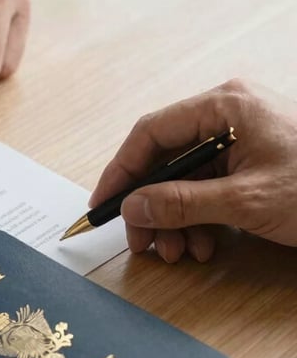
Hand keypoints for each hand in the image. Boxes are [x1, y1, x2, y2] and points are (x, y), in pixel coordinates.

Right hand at [89, 79, 296, 262]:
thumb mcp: (245, 201)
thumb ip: (181, 203)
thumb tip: (132, 208)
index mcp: (224, 105)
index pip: (151, 132)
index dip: (122, 170)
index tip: (104, 204)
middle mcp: (228, 114)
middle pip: (167, 159)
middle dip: (152, 206)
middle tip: (142, 242)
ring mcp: (242, 137)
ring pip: (186, 178)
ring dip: (176, 219)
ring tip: (179, 251)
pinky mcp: (253, 161)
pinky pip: (210, 187)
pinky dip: (201, 218)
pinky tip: (205, 244)